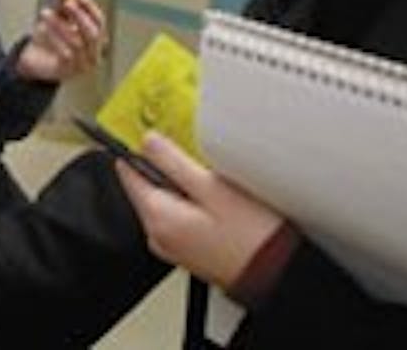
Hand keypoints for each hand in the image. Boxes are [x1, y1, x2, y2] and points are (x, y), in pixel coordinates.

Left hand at [16, 0, 106, 81]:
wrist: (33, 61)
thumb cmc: (49, 38)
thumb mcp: (57, 18)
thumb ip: (61, 3)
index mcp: (95, 38)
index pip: (100, 21)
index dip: (90, 8)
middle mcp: (93, 53)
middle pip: (93, 33)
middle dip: (80, 16)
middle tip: (65, 2)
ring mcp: (82, 65)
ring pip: (77, 42)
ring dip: (61, 25)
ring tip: (45, 12)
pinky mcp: (68, 72)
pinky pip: (65, 53)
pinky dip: (54, 38)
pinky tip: (42, 28)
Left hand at [115, 132, 282, 289]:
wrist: (279, 275)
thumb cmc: (252, 237)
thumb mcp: (211, 187)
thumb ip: (173, 162)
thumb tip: (148, 141)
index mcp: (157, 217)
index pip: (127, 171)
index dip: (138, 147)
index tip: (150, 130)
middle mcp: (158, 235)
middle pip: (146, 184)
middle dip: (165, 166)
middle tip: (195, 156)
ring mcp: (172, 244)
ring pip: (165, 198)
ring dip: (182, 183)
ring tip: (213, 180)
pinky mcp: (189, 248)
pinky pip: (180, 214)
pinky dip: (193, 201)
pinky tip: (218, 199)